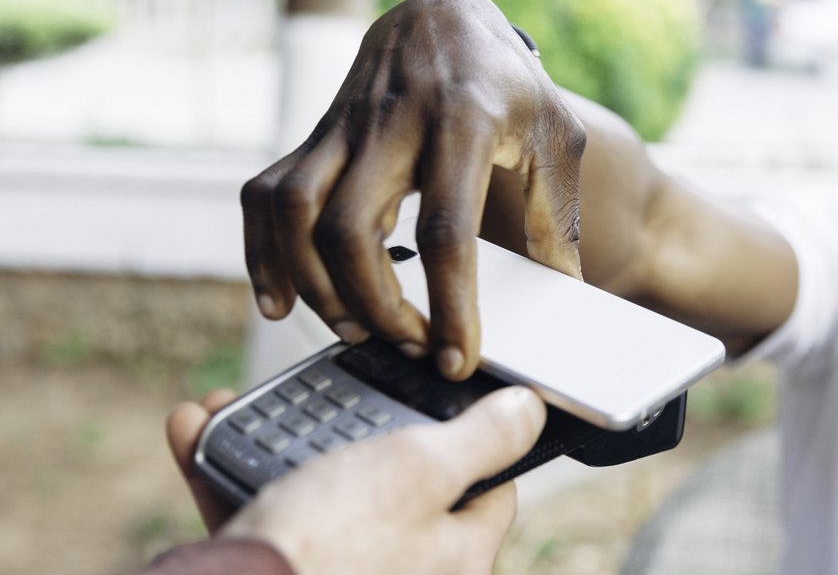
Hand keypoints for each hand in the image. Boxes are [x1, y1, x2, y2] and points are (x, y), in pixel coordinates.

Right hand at [166, 386, 545, 574]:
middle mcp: (399, 573)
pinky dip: (222, 471)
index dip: (469, 440)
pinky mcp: (273, 573)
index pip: (484, 491)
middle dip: (342, 429)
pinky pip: (252, 514)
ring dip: (266, 440)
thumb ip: (481, 439)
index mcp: (453, 558)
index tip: (440, 403)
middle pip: (386, 488)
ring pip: (308, 495)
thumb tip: (529, 413)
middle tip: (323, 394)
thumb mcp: (420, 470)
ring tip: (238, 403)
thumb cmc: (330, 551)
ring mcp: (333, 573)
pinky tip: (196, 429)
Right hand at [241, 0, 587, 378]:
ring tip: (355, 328)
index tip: (456, 356)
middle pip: (352, 230)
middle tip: (410, 343)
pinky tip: (282, 301)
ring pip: (297, 214)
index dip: (449, 303)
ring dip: (316, 286)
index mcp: (462, 125)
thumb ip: (557, 216)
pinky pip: (265, 196)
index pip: (445, 230)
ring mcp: (343, 130)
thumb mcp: (554, 137)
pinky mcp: (314, 139)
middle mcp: (391, 127)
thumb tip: (567, 293)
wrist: (443, 17)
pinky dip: (263, 253)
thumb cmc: (505, 82)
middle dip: (375, 305)